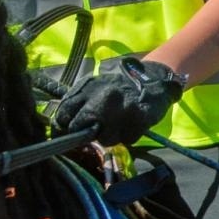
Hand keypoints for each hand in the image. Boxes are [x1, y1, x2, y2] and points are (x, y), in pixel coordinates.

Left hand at [54, 57, 185, 146]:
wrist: (156, 79)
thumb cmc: (121, 86)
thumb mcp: (96, 86)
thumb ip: (78, 102)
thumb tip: (61, 126)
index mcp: (87, 87)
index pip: (63, 114)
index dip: (64, 128)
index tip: (69, 134)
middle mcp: (101, 97)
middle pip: (79, 129)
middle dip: (86, 133)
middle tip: (97, 130)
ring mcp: (120, 109)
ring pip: (104, 139)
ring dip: (111, 137)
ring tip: (120, 125)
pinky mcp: (138, 119)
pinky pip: (126, 139)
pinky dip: (129, 136)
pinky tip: (133, 124)